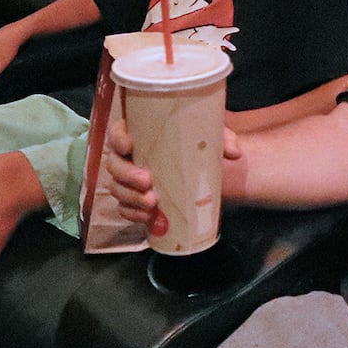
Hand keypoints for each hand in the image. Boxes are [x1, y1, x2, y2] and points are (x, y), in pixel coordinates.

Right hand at [104, 119, 240, 223]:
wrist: (198, 169)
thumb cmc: (195, 145)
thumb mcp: (210, 136)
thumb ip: (222, 138)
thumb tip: (234, 152)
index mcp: (139, 133)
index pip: (118, 131)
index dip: (118, 138)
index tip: (129, 145)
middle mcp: (129, 156)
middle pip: (114, 164)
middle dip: (127, 175)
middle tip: (147, 181)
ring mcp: (128, 180)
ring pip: (117, 188)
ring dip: (131, 198)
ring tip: (151, 203)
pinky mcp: (133, 200)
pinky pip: (124, 209)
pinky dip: (133, 214)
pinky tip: (147, 216)